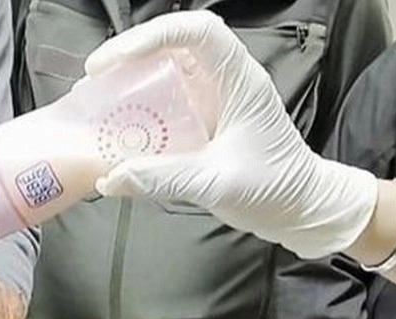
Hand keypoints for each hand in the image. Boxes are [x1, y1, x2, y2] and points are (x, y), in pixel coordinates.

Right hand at [85, 11, 376, 258]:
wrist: (300, 207)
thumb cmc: (276, 187)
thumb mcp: (217, 183)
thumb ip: (164, 179)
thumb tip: (111, 178)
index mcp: (239, 80)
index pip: (196, 32)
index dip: (152, 36)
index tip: (115, 62)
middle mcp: (225, 80)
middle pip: (173, 42)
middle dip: (131, 53)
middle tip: (95, 78)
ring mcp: (213, 98)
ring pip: (166, 69)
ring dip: (132, 77)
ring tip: (99, 97)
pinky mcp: (203, 119)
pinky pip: (166, 100)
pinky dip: (140, 106)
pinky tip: (119, 125)